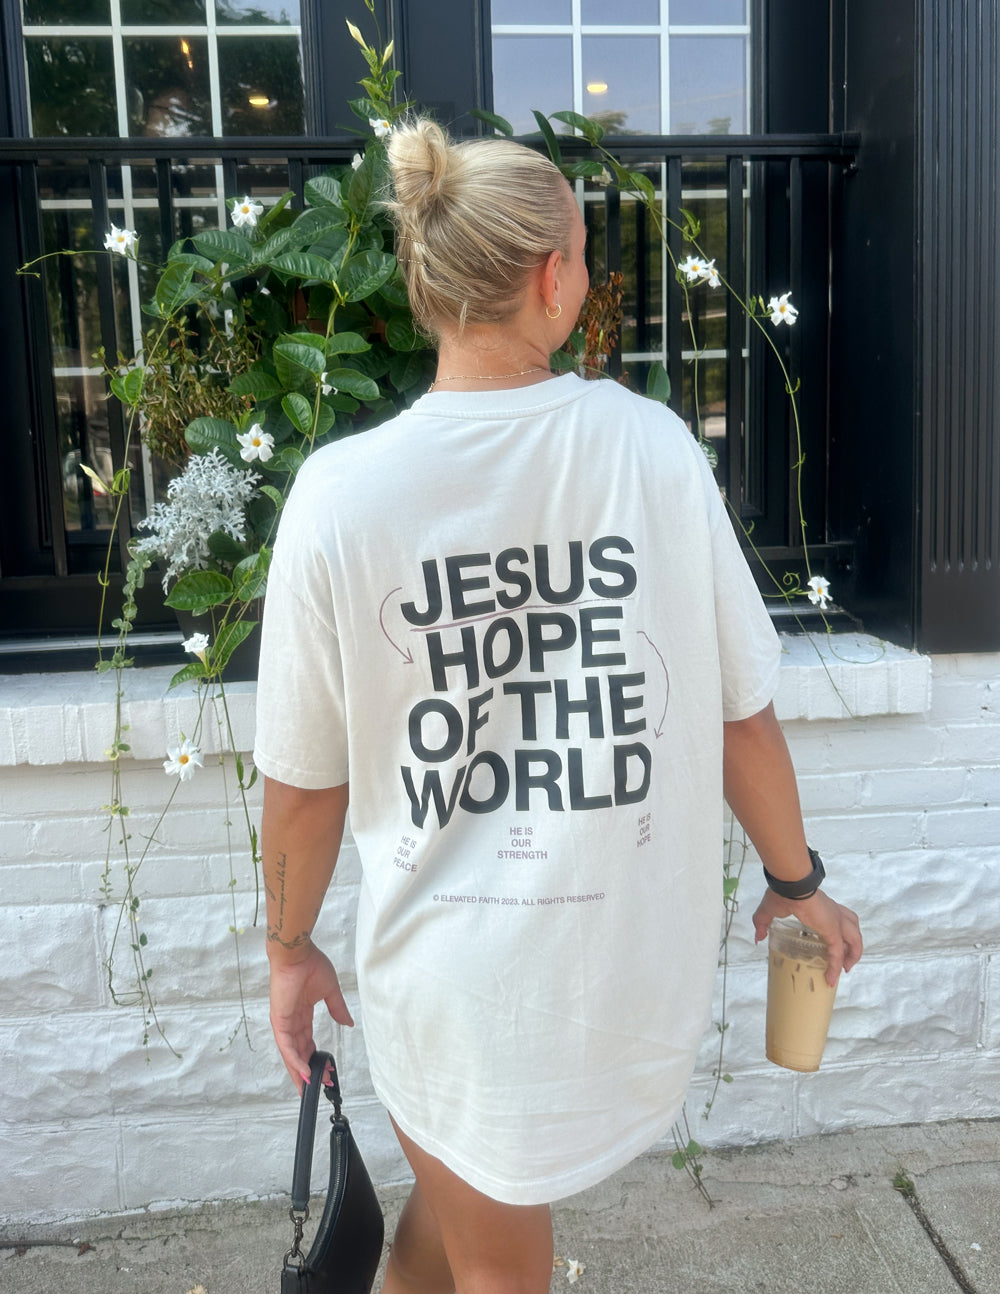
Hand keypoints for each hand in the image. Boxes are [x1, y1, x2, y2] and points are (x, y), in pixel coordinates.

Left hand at [268, 941, 353, 1092]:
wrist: (297, 953)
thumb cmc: (311, 965)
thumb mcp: (330, 991)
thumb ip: (338, 1008)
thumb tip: (348, 1023)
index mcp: (302, 1013)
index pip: (308, 1041)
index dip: (317, 1056)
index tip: (329, 1069)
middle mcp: (291, 1021)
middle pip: (299, 1052)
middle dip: (310, 1069)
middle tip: (321, 1085)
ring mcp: (284, 1022)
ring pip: (291, 1054)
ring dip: (302, 1070)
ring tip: (311, 1086)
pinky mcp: (280, 1021)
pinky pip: (287, 1046)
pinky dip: (295, 1060)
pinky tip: (304, 1072)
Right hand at [752, 888, 862, 986]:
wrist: (791, 885)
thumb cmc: (782, 893)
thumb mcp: (769, 909)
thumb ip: (762, 923)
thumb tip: (757, 937)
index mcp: (822, 908)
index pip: (838, 919)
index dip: (839, 932)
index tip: (833, 946)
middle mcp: (834, 914)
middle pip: (853, 930)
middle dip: (852, 946)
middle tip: (846, 962)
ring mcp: (836, 922)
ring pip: (855, 940)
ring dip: (852, 956)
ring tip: (845, 970)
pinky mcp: (833, 931)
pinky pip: (838, 953)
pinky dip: (836, 967)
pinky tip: (831, 978)